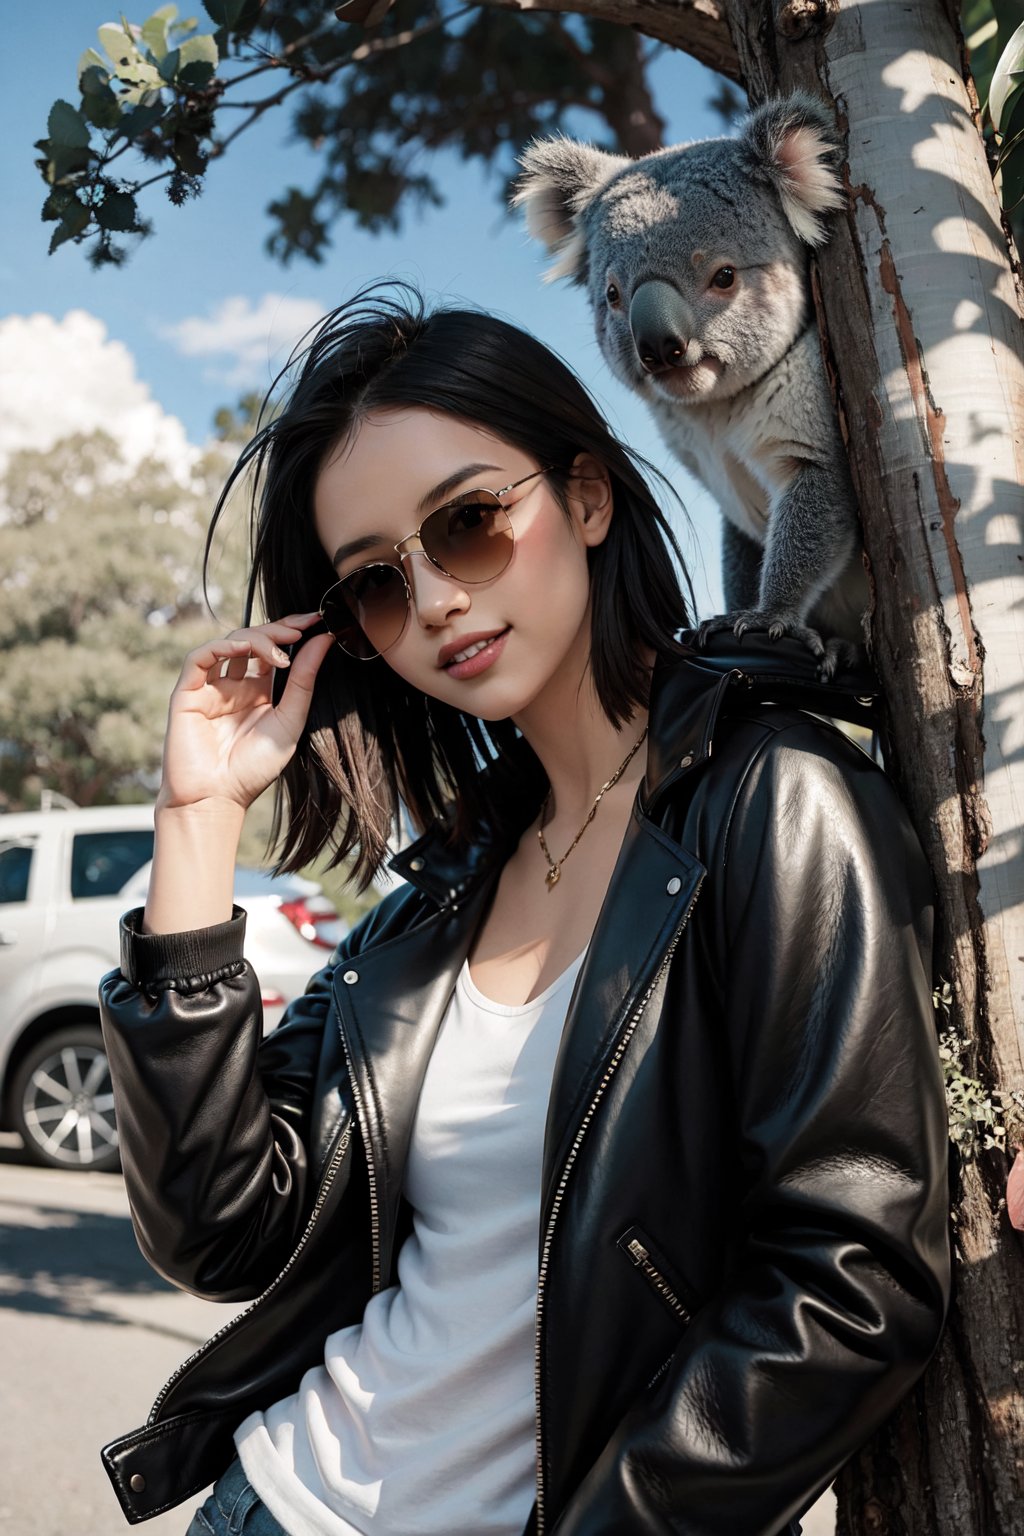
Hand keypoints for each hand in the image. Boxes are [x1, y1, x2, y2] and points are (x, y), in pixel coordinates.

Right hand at [157, 613, 335, 813]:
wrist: (217, 799)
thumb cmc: (253, 769)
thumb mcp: (289, 720)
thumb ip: (304, 680)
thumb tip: (324, 640)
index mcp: (258, 693)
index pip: (273, 651)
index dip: (291, 632)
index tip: (316, 620)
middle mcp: (233, 686)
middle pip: (253, 641)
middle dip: (277, 631)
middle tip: (301, 629)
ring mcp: (210, 688)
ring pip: (229, 643)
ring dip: (256, 639)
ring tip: (280, 651)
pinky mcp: (187, 693)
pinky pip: (199, 658)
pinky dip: (220, 647)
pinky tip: (243, 650)